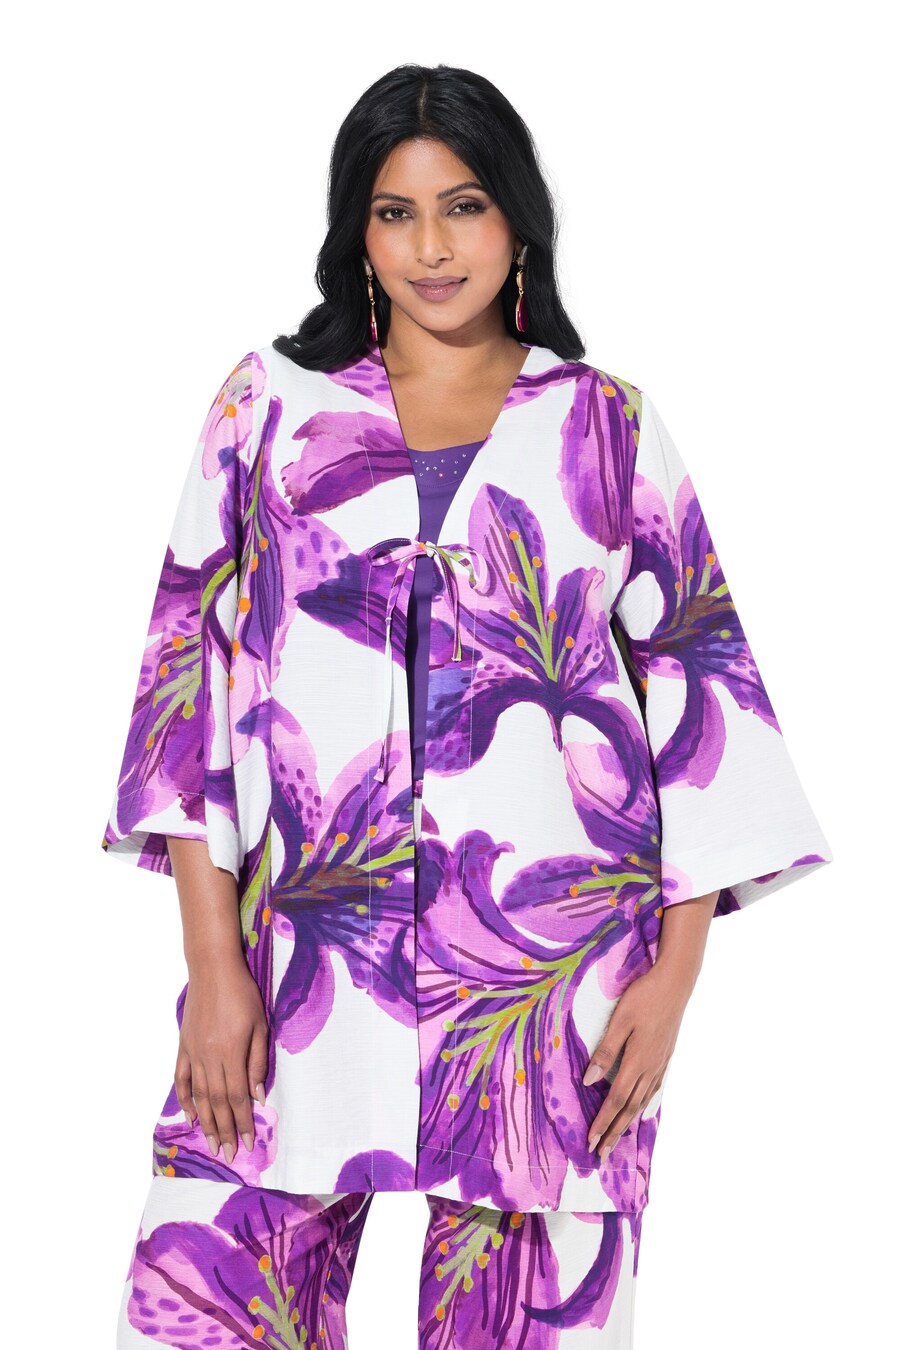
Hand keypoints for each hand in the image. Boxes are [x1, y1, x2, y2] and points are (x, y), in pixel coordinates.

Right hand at [175, 957, 268, 1163]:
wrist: (212, 970)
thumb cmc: (243, 994)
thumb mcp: (260, 1025)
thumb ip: (257, 1062)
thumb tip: (257, 1096)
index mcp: (231, 1053)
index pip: (237, 1097)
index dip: (243, 1122)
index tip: (247, 1143)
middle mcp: (209, 1058)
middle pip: (217, 1103)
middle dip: (224, 1131)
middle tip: (228, 1155)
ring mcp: (193, 1053)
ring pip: (199, 1096)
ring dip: (206, 1124)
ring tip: (212, 1145)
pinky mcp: (183, 1047)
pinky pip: (181, 1079)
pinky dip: (185, 1100)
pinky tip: (191, 1117)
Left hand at [582, 963, 691, 1163]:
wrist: (675, 984)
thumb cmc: (644, 998)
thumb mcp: (620, 1020)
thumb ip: (605, 1051)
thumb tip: (590, 1080)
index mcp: (637, 1061)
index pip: (615, 1100)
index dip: (602, 1122)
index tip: (591, 1141)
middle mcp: (650, 1068)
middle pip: (629, 1108)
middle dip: (613, 1132)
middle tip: (601, 1154)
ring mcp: (660, 1064)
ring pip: (641, 1102)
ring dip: (627, 1123)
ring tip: (616, 1139)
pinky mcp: (665, 1057)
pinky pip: (652, 1090)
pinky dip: (642, 1106)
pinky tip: (639, 1109)